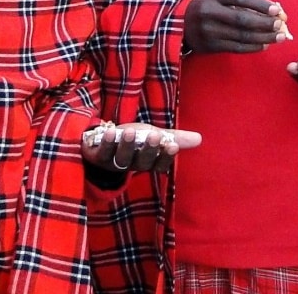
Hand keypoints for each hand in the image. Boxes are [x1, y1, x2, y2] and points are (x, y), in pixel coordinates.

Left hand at [80, 121, 202, 173]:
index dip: (165, 157)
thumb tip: (200, 139)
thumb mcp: (153, 135)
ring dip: (127, 145)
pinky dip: (106, 142)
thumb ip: (174, 137)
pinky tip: (110, 131)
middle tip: (155, 136)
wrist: (101, 142)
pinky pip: (102, 152)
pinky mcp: (97, 157)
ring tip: (131, 131)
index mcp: (148, 162)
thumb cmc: (133, 140)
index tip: (172, 146)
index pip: (160, 164)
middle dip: (148, 149)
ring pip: (122, 158)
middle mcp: (132, 165)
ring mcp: (114, 163)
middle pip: (142, 162)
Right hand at [183, 0, 284, 53]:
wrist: (179, 26)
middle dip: (265, 23)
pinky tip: (264, 45)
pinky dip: (252, 47)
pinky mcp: (209, 46)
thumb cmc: (207, 7)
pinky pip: (236, 48)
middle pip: (242, 20)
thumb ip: (241, 2)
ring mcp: (208, 31)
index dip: (260, 4)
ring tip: (279, 37)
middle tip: (281, 25)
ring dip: (264, 37)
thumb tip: (272, 11)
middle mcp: (209, 13)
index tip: (277, 9)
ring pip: (242, 36)